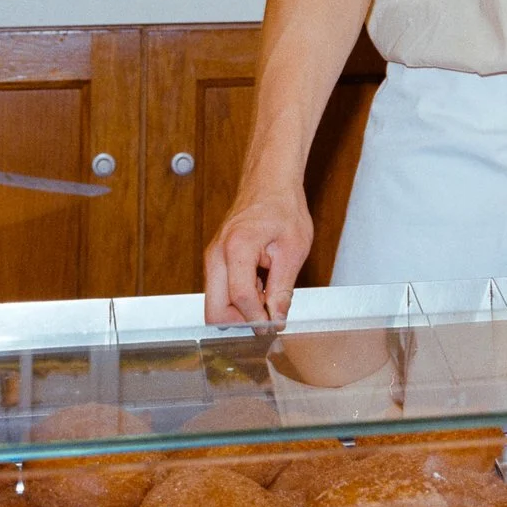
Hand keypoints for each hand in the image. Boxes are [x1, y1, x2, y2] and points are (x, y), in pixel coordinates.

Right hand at [203, 179, 313, 324]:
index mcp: (237, 248)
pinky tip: (261, 284)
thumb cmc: (283, 207)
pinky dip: (238, 297)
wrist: (269, 181)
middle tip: (268, 316)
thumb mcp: (293, 248)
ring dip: (240, 309)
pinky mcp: (215, 261)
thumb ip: (283, 288)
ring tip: (268, 293)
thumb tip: (277, 318)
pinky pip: (220, 291)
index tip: (275, 325)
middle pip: (214, 311)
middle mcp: (216, 255)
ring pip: (215, 303)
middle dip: (241, 321)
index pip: (240, 299)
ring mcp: (212, 258)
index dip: (259, 319)